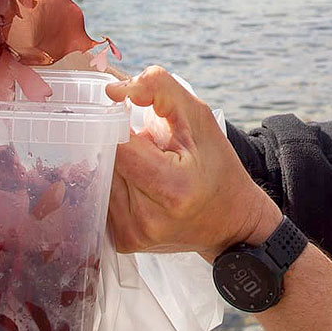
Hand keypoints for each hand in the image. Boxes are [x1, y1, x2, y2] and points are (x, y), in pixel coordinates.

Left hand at [105, 67, 279, 258]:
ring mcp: (132, 234)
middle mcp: (147, 218)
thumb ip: (159, 89)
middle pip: (107, 160)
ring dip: (117, 163)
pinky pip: (104, 198)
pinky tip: (139, 182)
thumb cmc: (218, 167)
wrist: (231, 222)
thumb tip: (113, 89)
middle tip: (145, 144)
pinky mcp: (123, 241)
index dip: (118, 123)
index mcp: (172, 188)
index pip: (119, 144)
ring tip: (146, 165)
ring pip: (100, 178)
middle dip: (118, 143)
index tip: (129, 117)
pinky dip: (117, 183)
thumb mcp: (200, 119)